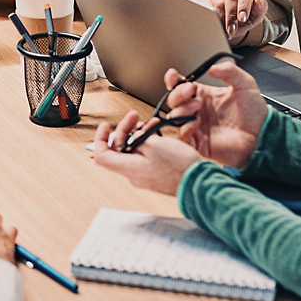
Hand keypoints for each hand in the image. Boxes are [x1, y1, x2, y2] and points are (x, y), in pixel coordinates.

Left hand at [90, 113, 205, 194]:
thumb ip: (139, 138)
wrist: (199, 183)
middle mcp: (134, 174)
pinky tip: (158, 134)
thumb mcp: (155, 144)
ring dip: (139, 134)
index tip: (106, 126)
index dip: (100, 138)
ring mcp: (145, 175)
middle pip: (118, 149)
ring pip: (133, 151)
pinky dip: (148, 143)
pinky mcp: (155, 174)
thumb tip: (135, 136)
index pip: (101, 155)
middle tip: (134, 117)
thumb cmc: (180, 167)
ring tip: (151, 124)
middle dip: (125, 130)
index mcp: (129, 168)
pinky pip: (145, 157)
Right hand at [156, 62, 266, 166]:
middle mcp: (197, 111)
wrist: (263, 136)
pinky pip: (182, 138)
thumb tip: (211, 66)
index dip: (173, 80)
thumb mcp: (245, 84)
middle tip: (190, 91)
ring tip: (196, 107)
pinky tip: (194, 123)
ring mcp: (196, 127)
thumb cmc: (255, 114)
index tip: (174, 75)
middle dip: (178, 94)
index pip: (180, 86)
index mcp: (204, 95)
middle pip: (174, 101)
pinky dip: (184, 129)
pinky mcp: (198, 144)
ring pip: (174, 118)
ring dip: (180, 110)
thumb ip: (230, 71)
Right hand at [197, 0, 268, 41]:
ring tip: (224, 30)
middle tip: (232, 29)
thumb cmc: (241, 20)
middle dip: (232, 15)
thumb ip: (261, 8)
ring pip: (218, 1)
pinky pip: (205, 4)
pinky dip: (210, 16)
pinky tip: (214, 24)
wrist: (228, 28)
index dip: (244, 4)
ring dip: (221, 18)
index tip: (242, 18)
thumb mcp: (255, 17)